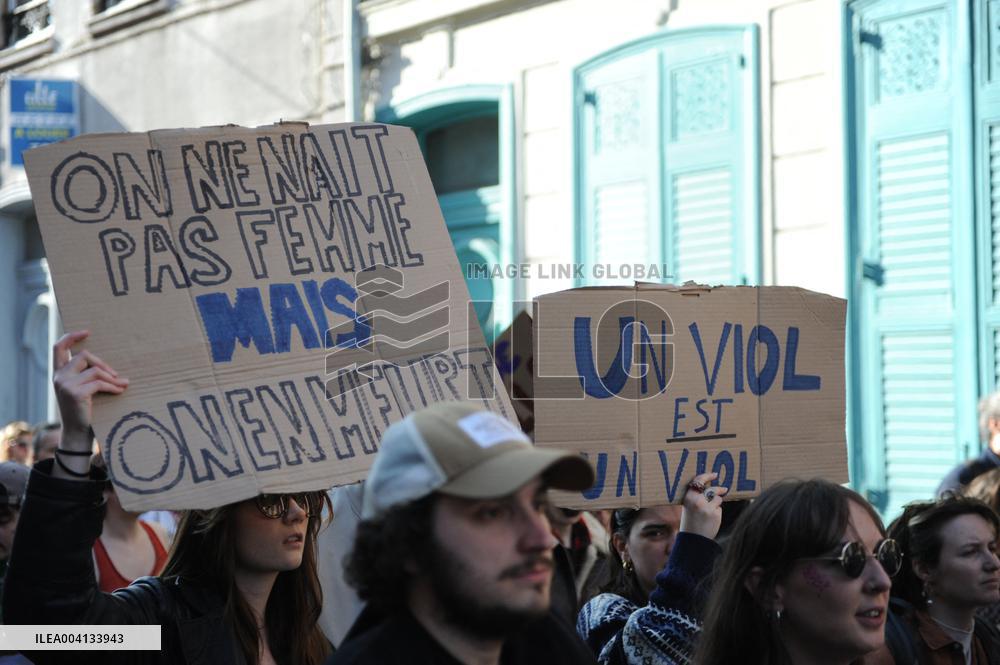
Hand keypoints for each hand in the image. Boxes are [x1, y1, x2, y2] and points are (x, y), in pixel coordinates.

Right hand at [52, 331, 127, 450]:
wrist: (77, 433)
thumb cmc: (83, 410)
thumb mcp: (81, 389)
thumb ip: (85, 375)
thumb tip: (107, 365)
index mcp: (58, 373)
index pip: (59, 348)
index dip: (71, 337)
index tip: (87, 332)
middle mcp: (58, 376)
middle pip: (84, 355)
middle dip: (104, 364)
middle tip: (116, 375)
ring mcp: (65, 384)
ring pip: (95, 370)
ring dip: (112, 377)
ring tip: (123, 384)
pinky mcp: (75, 393)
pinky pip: (100, 383)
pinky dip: (113, 386)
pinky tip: (120, 390)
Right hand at [679, 472, 727, 539]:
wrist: (693, 538)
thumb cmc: (690, 521)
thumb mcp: (689, 506)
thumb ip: (697, 496)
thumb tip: (711, 487)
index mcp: (688, 497)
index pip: (698, 481)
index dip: (707, 476)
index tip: (714, 474)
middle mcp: (697, 501)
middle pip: (712, 489)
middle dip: (720, 489)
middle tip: (724, 489)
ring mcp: (707, 508)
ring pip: (717, 499)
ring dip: (716, 504)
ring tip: (709, 513)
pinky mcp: (715, 514)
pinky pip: (719, 509)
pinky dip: (717, 512)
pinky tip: (711, 519)